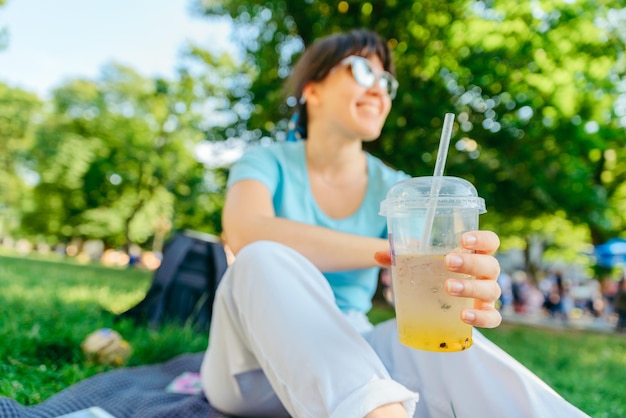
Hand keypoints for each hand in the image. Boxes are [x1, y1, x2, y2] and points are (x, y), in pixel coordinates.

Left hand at [374, 230, 501, 327]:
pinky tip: (464, 316)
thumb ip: (400, 257)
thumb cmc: (433, 274)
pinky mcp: (485, 314)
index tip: (463, 239)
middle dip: (471, 263)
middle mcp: (486, 274)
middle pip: (490, 265)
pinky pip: (492, 318)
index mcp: (475, 255)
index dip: (482, 239)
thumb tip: (378, 255)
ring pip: (491, 290)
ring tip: (449, 287)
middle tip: (448, 262)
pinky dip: (481, 317)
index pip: (490, 242)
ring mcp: (487, 295)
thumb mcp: (418, 263)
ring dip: (471, 287)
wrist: (440, 302)